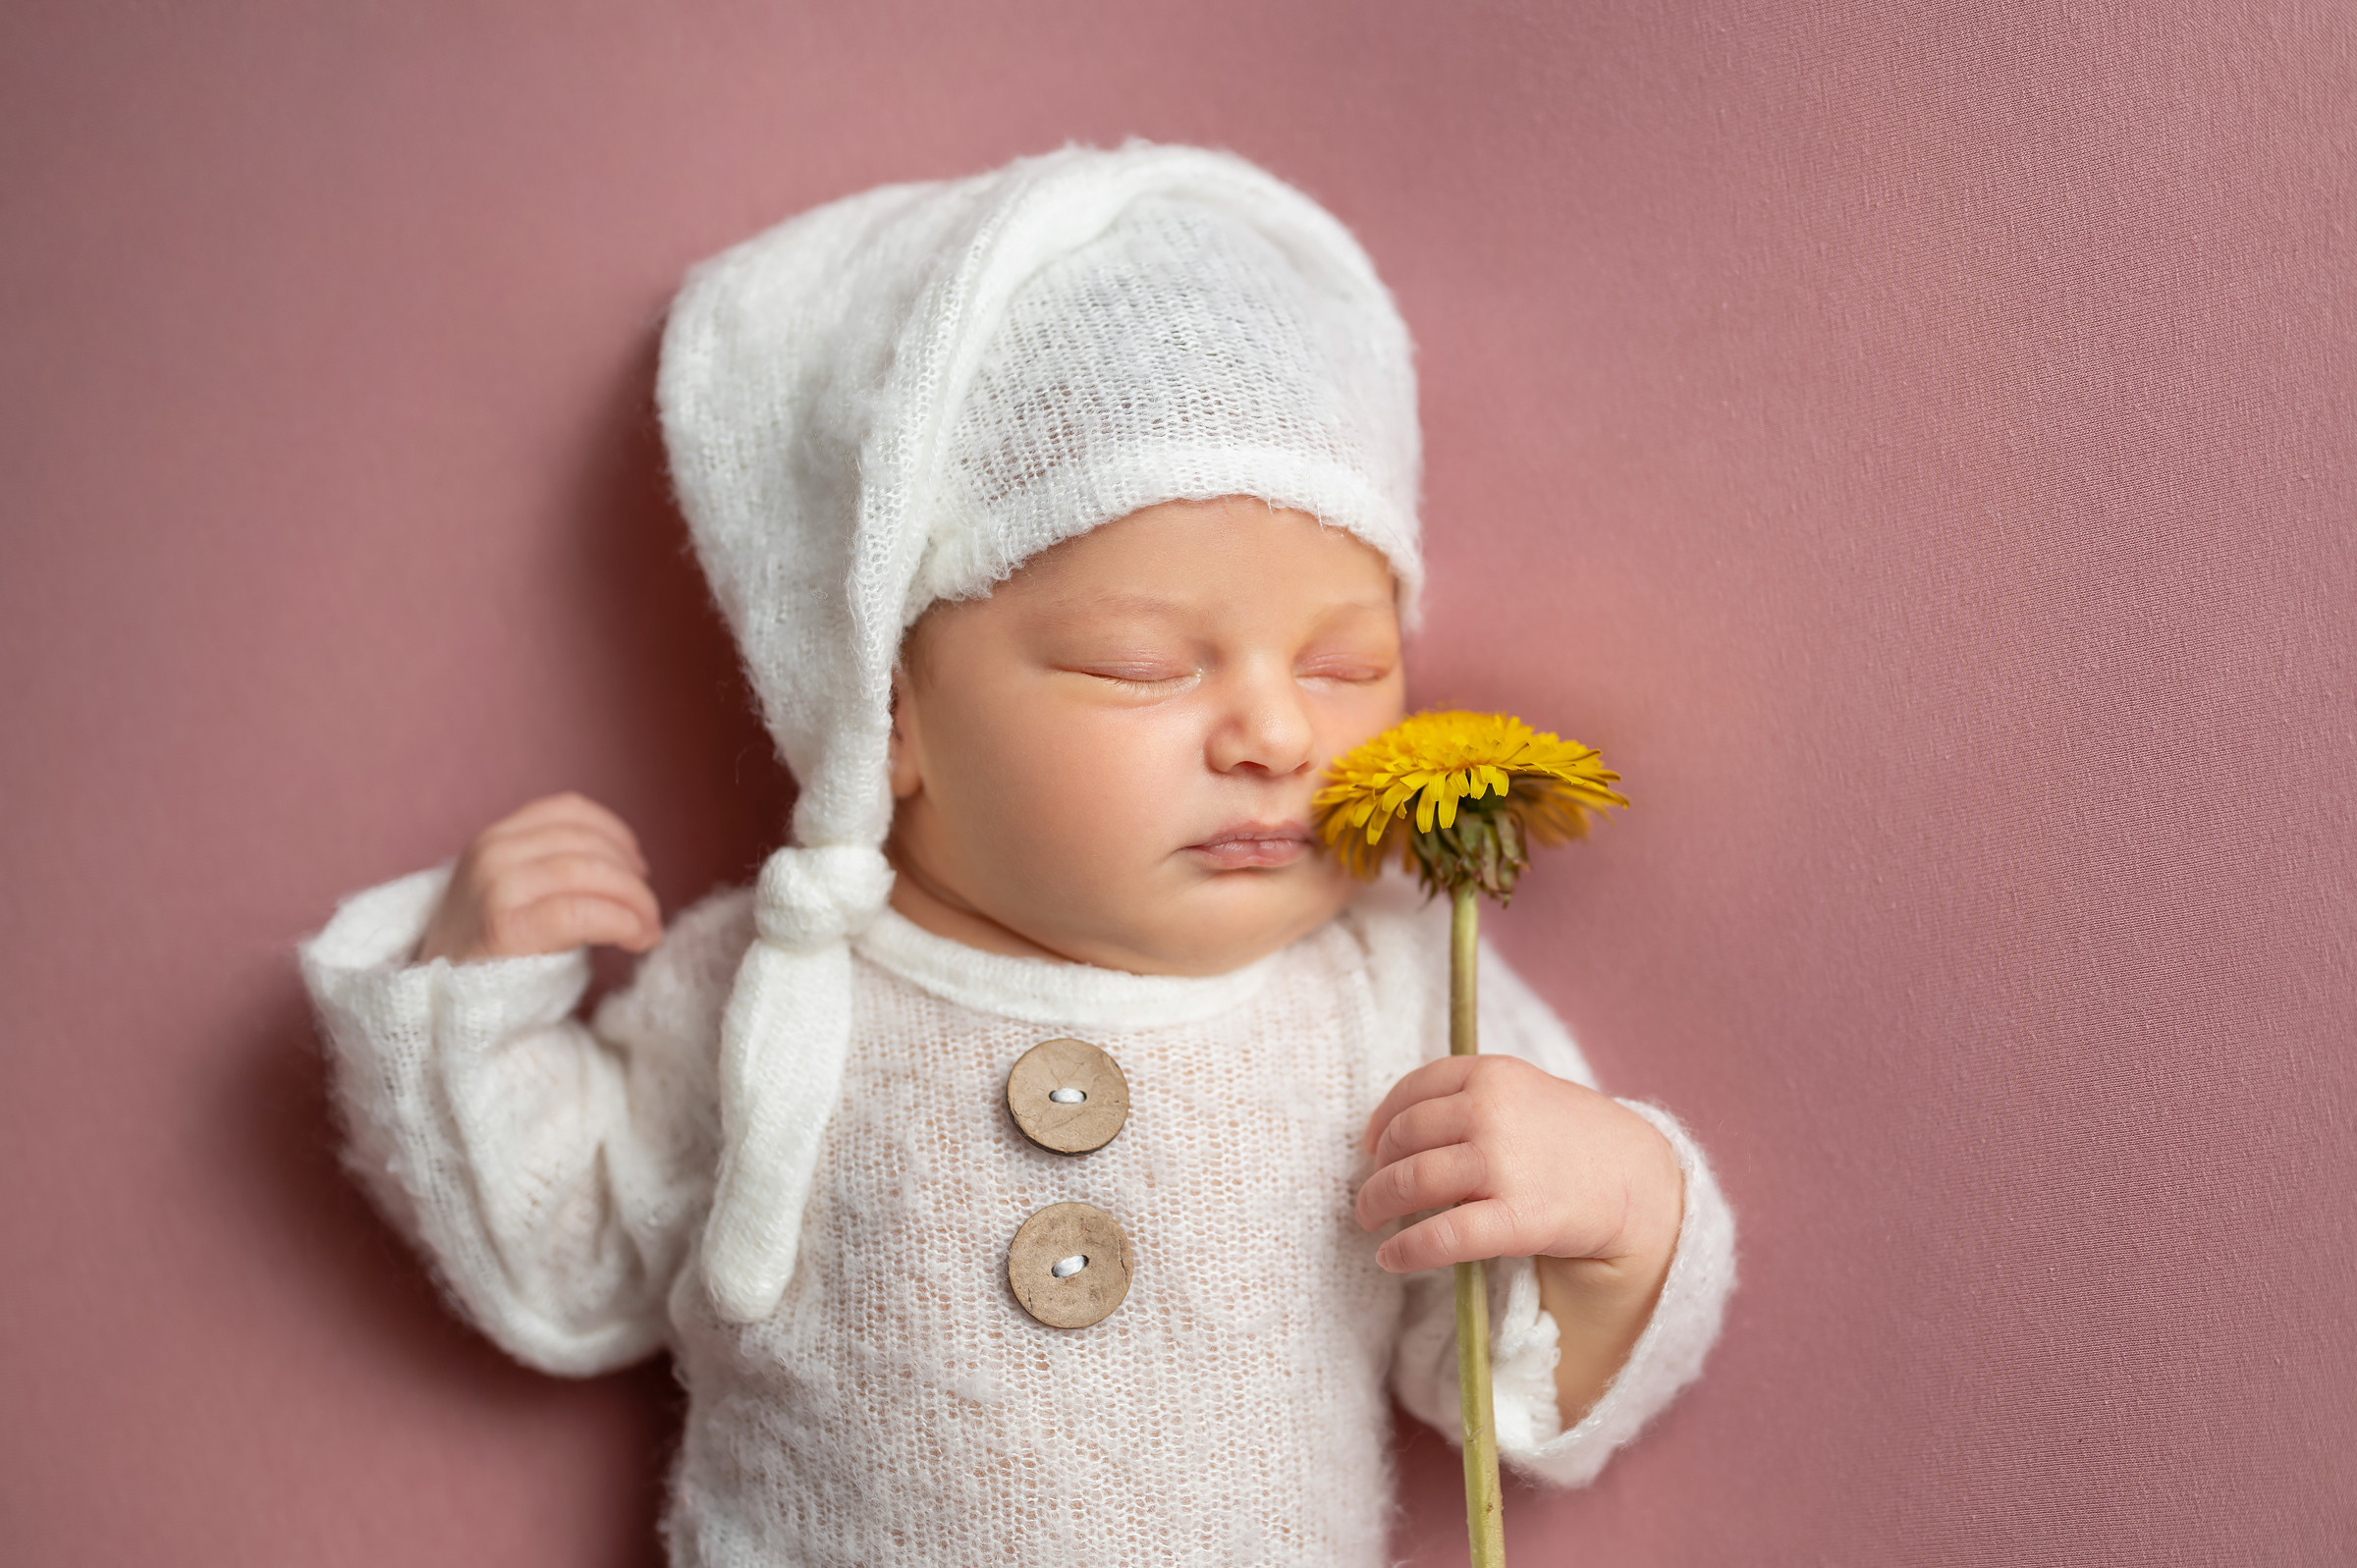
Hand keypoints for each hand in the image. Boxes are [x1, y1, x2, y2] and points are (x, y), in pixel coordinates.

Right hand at [415, 792, 660, 962]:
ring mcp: (495, 886)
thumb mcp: (513, 892)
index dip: (615, 834)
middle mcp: (492, 852)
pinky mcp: (505, 926)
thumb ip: (555, 868)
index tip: (639, 866)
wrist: (440, 1004)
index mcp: (495, 838)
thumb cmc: (491, 953)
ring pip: (590, 874)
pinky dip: (622, 922)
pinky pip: (581, 912)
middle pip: (587, 844)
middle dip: (632, 878)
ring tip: (648, 931)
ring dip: (636, 902)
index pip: (569, 810)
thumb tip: (632, 868)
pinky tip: (637, 940)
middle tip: (651, 914)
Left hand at [1358, 1055, 1684, 1422]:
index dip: (1383, 1119)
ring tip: (1370, 1221)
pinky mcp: (1516, 1217)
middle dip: (1378, 1169)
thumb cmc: (1576, 1138)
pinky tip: (1392, 1259)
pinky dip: (1406, 1250)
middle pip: (1405, 1137)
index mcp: (1493, 1073)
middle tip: (1369, 1193)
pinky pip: (1441, 1235)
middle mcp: (1491, 1110)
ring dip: (1377, 1204)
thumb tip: (1393, 1131)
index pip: (1415, 1089)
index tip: (1371, 1145)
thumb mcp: (1527, 1092)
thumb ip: (1472, 1099)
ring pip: (1411, 1181)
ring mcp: (1503, 1162)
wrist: (1641, 1181)